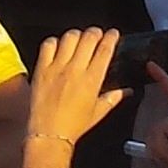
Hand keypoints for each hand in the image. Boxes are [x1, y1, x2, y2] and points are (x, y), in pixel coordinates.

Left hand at [25, 29, 130, 155]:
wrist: (49, 134)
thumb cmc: (73, 126)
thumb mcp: (98, 113)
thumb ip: (113, 98)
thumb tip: (126, 91)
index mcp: (92, 80)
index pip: (105, 49)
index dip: (111, 37)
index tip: (113, 34)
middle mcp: (75, 70)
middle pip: (88, 38)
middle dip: (95, 32)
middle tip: (96, 34)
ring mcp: (57, 68)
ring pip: (69, 37)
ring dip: (76, 34)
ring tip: (78, 38)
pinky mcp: (41, 69)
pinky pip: (47, 46)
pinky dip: (54, 41)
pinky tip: (57, 46)